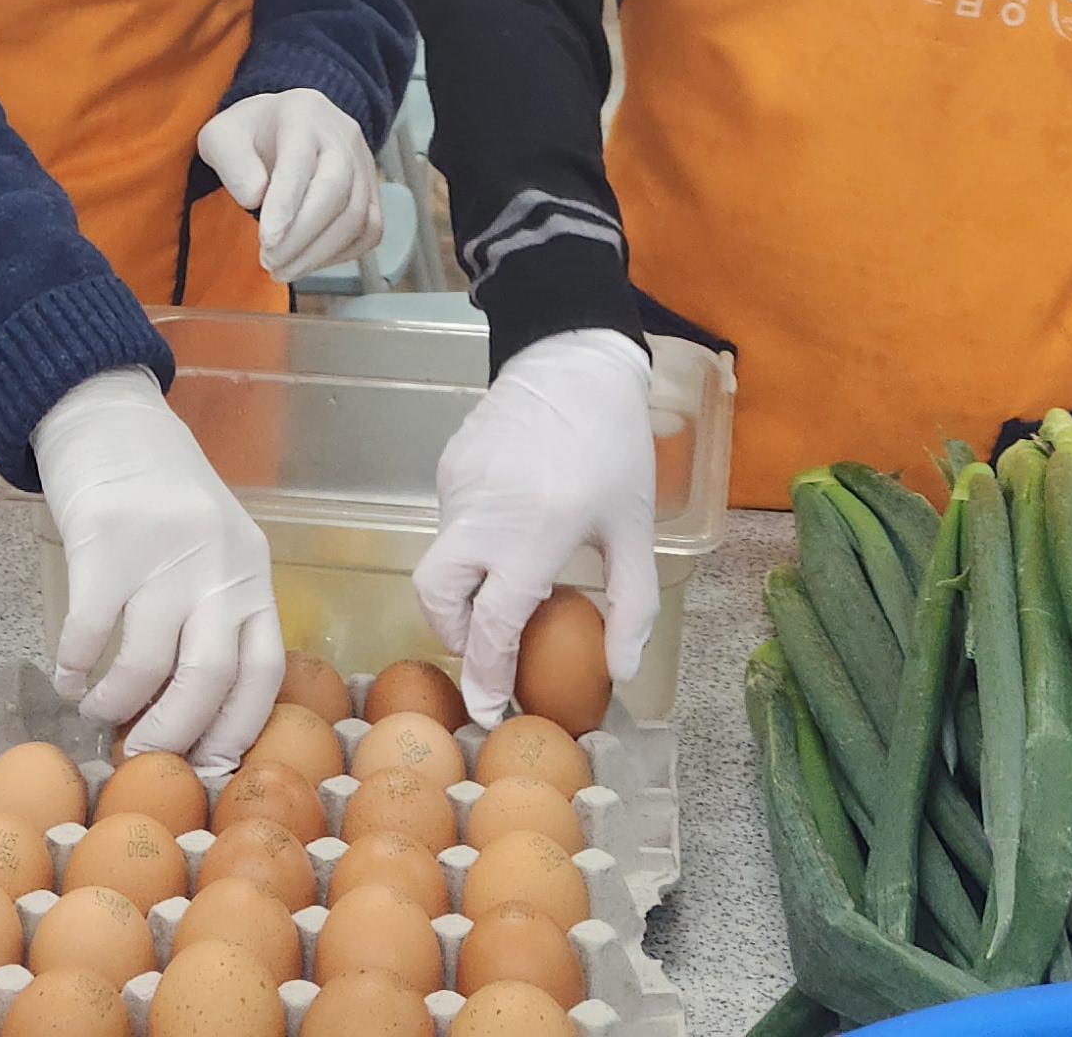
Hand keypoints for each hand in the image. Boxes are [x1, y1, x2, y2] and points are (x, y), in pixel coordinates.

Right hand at [32, 368, 281, 761]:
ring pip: (145, 666)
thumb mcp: (214, 543)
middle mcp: (218, 567)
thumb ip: (215, 608)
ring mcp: (163, 555)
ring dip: (115, 704)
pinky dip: (75, 668)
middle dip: (172, 735)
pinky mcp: (107, 543)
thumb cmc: (163, 492)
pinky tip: (66, 674)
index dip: (235, 730)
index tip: (204, 766)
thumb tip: (192, 711)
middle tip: (139, 755)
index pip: (264, 672)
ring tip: (95, 709)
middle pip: (208, 681)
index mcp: (251, 573)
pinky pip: (90, 634)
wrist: (110, 416)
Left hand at [197, 90, 384, 281]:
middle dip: (302, 236)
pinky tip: (308, 259)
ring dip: (319, 253)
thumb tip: (254, 196)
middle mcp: (342, 134)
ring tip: (282, 268)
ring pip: (358, 216)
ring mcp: (363, 163)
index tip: (267, 241)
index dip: (286, 204)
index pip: (300, 160)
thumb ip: (232, 163)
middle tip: (270, 261)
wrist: (282, 126)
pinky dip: (340, 254)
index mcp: (302, 113)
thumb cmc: (250, 135)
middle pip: (337, 189)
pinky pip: (369, 230)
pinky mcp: (373, 191)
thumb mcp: (221, 137)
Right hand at [412, 328, 660, 723]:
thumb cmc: (614, 448)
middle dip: (455, 636)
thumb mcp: (635, 529)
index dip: (487, 675)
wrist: (574, 363)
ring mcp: (458, 488)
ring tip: (510, 583)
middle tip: (487, 649)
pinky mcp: (447, 467)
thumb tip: (619, 672)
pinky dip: (470, 544)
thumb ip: (631, 605)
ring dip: (466, 589)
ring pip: (440, 561)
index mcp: (535, 532)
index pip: (493, 623)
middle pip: (437, 597)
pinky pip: (449, 523)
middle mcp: (484, 513)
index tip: (489, 709)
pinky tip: (510, 529)